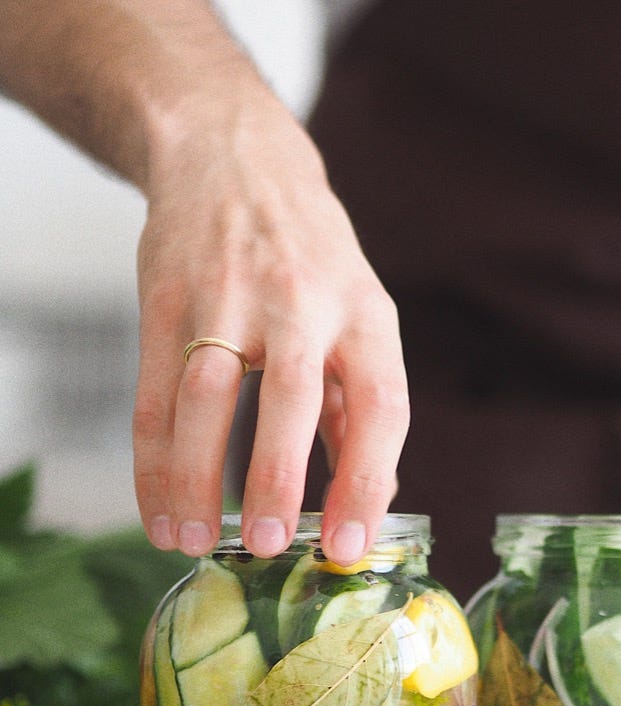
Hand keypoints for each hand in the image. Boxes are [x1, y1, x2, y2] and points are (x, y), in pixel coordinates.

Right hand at [0, 0, 407, 563]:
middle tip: (270, 546)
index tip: (349, 546)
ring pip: (206, 398)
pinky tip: (160, 508)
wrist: (234, 159)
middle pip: (290, 397)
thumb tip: (372, 496)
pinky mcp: (167, 298)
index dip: (367, 479)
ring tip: (196, 542)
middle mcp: (301, 301)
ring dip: (198, 478)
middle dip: (279, 477)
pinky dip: (153, 460)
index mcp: (364, 313)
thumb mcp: (358, 312)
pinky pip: (153, 393)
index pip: (381, 404)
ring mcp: (228, 296)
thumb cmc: (310, 257)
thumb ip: (359, 402)